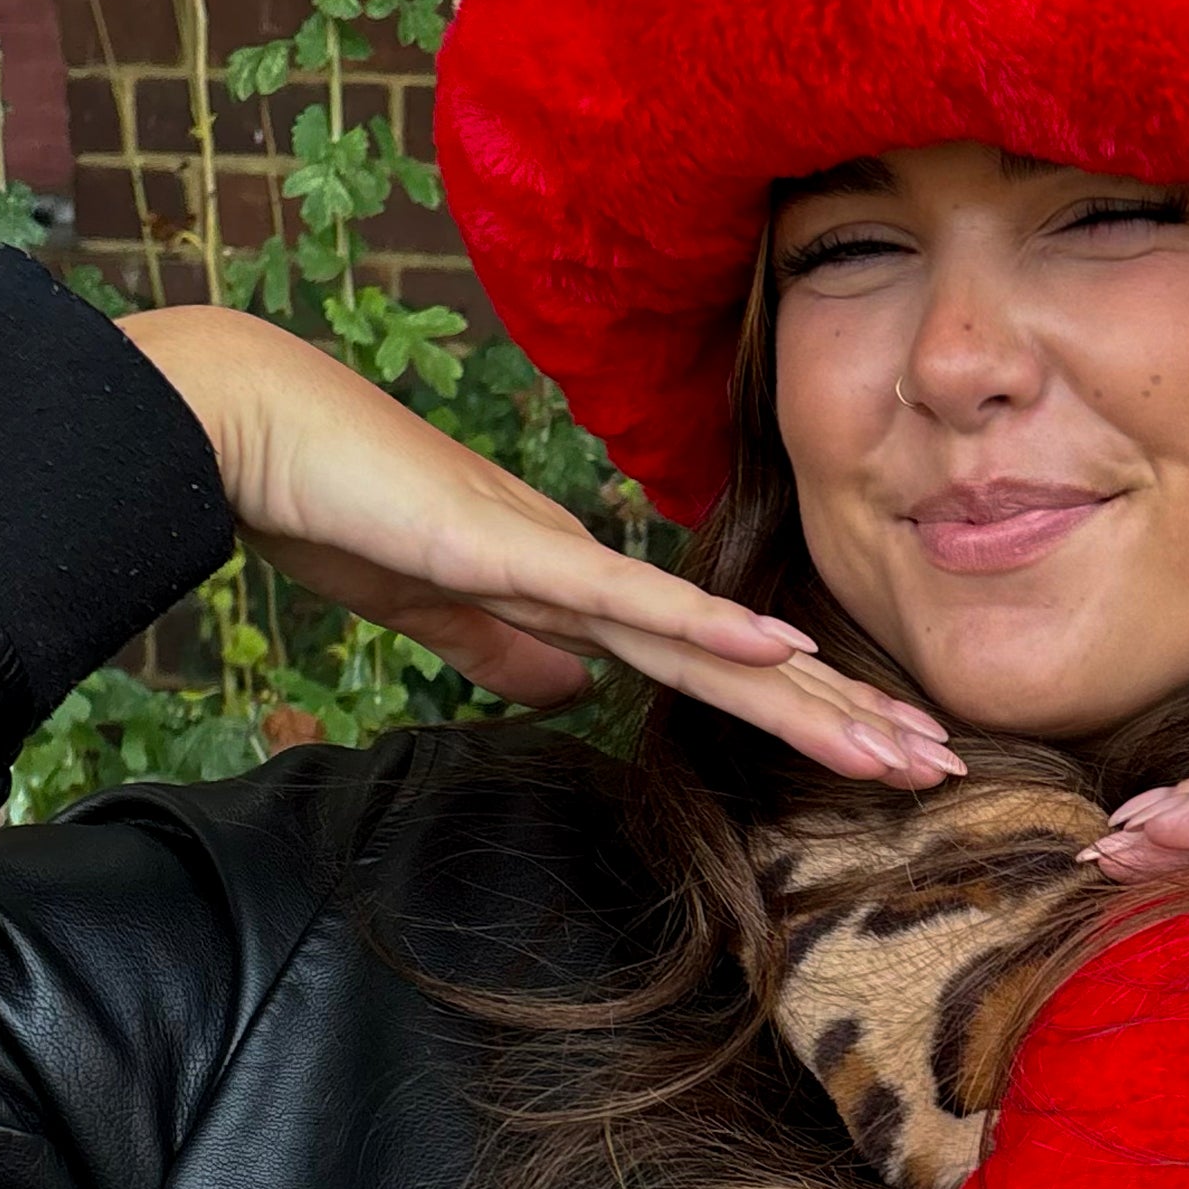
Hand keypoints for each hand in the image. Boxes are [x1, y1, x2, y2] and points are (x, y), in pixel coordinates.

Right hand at [119, 308, 964, 788]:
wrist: (242, 426)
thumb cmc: (322, 502)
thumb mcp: (427, 604)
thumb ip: (500, 647)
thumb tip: (568, 694)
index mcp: (571, 589)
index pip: (711, 668)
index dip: (799, 712)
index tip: (879, 754)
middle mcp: (592, 572)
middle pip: (744, 661)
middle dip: (845, 717)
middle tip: (946, 761)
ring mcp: (561, 559)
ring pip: (717, 641)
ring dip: (814, 697)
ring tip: (906, 742)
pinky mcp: (513, 552)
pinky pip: (630, 600)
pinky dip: (708, 626)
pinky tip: (782, 644)